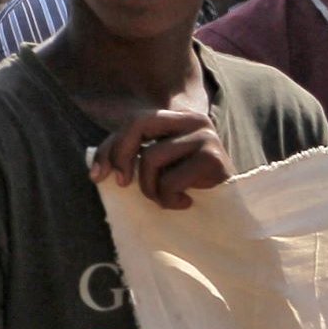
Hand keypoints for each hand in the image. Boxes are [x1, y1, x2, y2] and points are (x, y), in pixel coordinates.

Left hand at [91, 110, 232, 210]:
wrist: (229, 211)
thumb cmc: (186, 188)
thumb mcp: (154, 168)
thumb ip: (127, 158)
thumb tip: (97, 174)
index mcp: (178, 117)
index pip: (134, 121)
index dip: (111, 148)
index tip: (98, 177)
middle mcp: (194, 119)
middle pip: (140, 124)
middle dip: (122, 156)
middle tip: (122, 185)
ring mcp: (206, 136)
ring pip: (151, 158)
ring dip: (151, 189)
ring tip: (168, 197)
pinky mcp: (214, 158)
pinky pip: (170, 180)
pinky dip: (170, 199)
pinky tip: (185, 203)